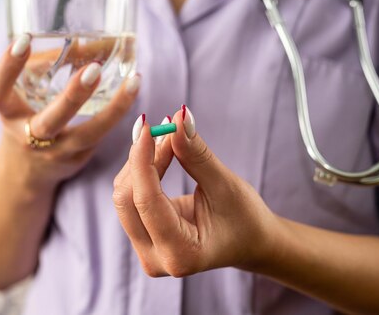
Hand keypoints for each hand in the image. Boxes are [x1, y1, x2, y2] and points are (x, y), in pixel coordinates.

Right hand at [0, 34, 139, 192]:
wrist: (25, 173)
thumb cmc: (27, 118)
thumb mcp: (25, 94)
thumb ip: (47, 65)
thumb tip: (90, 41)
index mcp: (9, 115)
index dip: (7, 68)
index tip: (23, 39)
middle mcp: (30, 138)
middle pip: (51, 121)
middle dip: (74, 96)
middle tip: (94, 69)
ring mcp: (56, 153)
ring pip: (89, 135)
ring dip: (114, 109)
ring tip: (134, 81)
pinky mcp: (77, 161)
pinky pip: (101, 137)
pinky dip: (119, 115)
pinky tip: (133, 93)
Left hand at [112, 106, 277, 276]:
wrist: (252, 242)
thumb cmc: (245, 219)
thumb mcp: (224, 185)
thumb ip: (196, 154)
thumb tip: (178, 119)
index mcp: (180, 253)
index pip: (145, 200)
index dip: (142, 159)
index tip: (146, 127)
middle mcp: (156, 259)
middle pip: (127, 198)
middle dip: (142, 158)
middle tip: (166, 128)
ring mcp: (147, 251)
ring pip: (125, 195)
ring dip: (142, 161)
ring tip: (169, 137)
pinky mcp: (144, 237)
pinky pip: (132, 197)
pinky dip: (143, 170)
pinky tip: (162, 151)